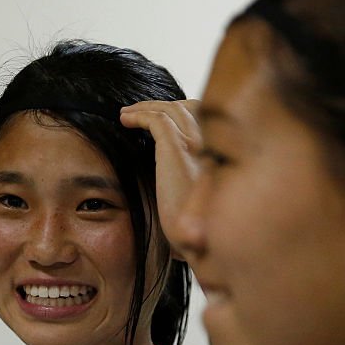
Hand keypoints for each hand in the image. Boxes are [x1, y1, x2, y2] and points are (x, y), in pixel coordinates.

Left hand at [120, 100, 201, 258]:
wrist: (198, 239)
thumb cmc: (197, 226)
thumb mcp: (199, 195)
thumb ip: (191, 177)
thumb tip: (177, 176)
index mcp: (219, 153)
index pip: (204, 118)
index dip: (182, 113)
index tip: (160, 119)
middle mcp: (211, 143)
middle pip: (189, 107)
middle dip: (165, 105)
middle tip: (141, 111)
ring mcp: (195, 143)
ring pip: (171, 109)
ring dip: (147, 107)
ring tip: (127, 113)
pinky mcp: (176, 148)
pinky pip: (156, 119)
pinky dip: (139, 115)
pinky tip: (125, 120)